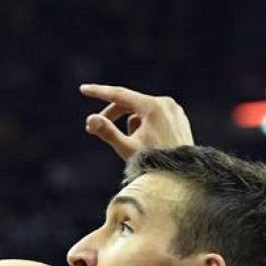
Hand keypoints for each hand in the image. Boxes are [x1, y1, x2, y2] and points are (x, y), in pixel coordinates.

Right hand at [79, 84, 194, 159]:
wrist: (181, 176)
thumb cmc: (153, 163)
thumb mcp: (127, 148)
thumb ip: (107, 132)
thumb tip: (90, 119)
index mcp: (153, 106)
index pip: (119, 95)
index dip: (99, 92)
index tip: (83, 89)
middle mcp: (165, 102)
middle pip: (130, 103)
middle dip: (112, 116)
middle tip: (92, 130)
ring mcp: (174, 109)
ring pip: (141, 111)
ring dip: (130, 125)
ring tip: (132, 145)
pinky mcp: (178, 117)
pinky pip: (154, 116)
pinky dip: (144, 126)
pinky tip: (147, 143)